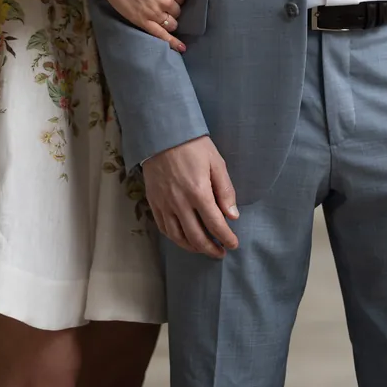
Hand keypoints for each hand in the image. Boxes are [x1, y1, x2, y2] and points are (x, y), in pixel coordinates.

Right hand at [71, 0, 186, 51]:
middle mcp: (168, 0)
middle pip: (176, 11)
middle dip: (169, 8)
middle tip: (158, 3)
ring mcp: (156, 13)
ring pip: (171, 24)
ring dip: (168, 21)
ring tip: (159, 18)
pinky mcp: (144, 22)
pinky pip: (162, 35)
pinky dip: (173, 43)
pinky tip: (181, 48)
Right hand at [143, 136, 239, 258]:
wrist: (162, 133)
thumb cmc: (193, 145)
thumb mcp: (216, 162)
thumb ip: (225, 190)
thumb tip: (232, 216)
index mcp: (198, 192)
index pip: (215, 225)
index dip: (226, 238)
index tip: (233, 244)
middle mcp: (180, 202)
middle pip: (197, 237)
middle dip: (211, 249)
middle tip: (221, 252)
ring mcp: (164, 204)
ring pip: (178, 237)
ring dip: (193, 247)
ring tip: (204, 248)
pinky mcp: (153, 202)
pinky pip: (164, 228)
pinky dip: (175, 238)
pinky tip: (184, 239)